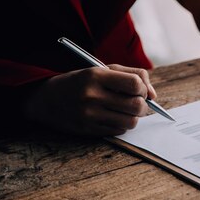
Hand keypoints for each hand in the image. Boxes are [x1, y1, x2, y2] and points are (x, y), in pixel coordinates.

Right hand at [22, 65, 156, 135]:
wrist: (46, 98)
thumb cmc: (82, 81)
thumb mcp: (103, 69)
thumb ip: (133, 75)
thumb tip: (153, 95)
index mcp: (96, 76)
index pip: (135, 84)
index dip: (143, 88)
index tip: (140, 90)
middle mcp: (92, 96)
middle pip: (137, 106)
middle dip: (143, 105)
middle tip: (137, 102)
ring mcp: (89, 115)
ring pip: (131, 122)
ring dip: (134, 117)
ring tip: (126, 110)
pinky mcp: (88, 130)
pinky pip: (119, 130)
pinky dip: (122, 124)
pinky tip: (113, 116)